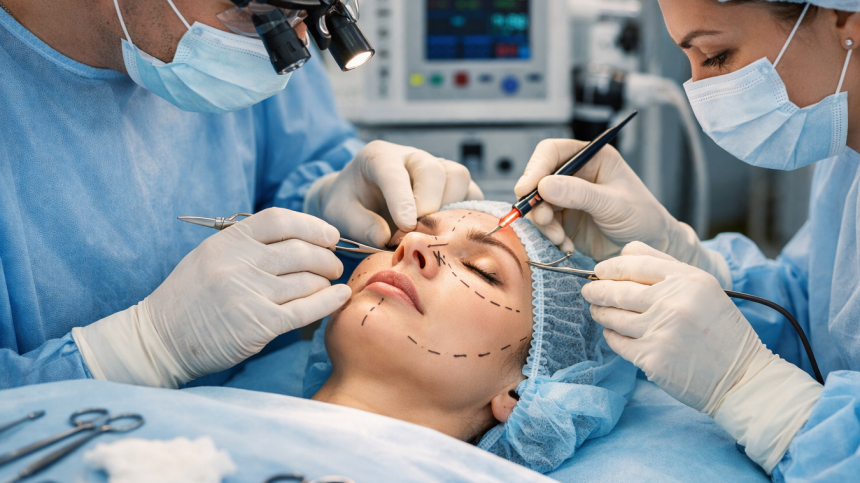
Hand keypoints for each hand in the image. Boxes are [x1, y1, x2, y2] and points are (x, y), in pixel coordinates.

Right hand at [73, 208, 351, 386]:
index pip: (280, 220)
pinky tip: (340, 296)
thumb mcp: (211, 256)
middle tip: (333, 264)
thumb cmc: (189, 298)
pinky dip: (329, 301)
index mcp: (228, 242)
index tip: (329, 235)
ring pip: (307, 281)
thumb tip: (299, 238)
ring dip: (325, 281)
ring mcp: (249, 294)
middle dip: (326, 257)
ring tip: (328, 283)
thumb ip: (248, 244)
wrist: (160, 340)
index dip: (312, 225)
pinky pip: (306, 309)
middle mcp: (239, 264)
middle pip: (300, 251)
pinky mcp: (258, 324)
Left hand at [305, 140, 483, 246]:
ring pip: (458, 178)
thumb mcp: (341, 215)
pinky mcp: (452, 186)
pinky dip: (465, 213)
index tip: (405, 226)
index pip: (394, 171)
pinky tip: (448, 232)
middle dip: (428, 205)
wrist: (359, 202)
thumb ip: (360, 226)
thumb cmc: (350, 206)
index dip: (402, 199)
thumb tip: (387, 238)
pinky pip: (472, 194)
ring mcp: (435, 169)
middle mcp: (411, 158)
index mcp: (378, 157)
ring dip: (449, 208)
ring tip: (429, 232)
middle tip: (414, 232)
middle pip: (434, 171)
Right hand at [515, 139, 728, 285]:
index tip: (527, 188)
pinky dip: (550, 237)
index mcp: (591, 158)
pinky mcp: (564, 220)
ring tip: (559, 238)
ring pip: (538, 204)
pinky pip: (544, 225)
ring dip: (543, 223)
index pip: (552, 152)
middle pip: (538, 179)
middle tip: (543, 220)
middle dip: (536, 201)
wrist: (650, 247)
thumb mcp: (614, 204)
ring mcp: (567, 198)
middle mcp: (576, 175)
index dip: (536, 167)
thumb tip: (544, 185)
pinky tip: (566, 245)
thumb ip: (580, 194)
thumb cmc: (643, 217)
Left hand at [584, 242, 821, 472]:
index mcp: (689, 280)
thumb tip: (626, 251)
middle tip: (589, 290)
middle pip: (619, 290)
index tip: (600, 271)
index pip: (636, 264)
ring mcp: (661, 331)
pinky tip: (613, 332)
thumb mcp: (704, 288)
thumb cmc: (722, 331)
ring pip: (614, 316)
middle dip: (597, 289)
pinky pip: (618, 341)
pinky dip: (611, 335)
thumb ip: (666, 266)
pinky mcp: (651, 358)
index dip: (611, 267)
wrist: (742, 378)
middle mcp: (673, 302)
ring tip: (596, 310)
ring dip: (600, 312)